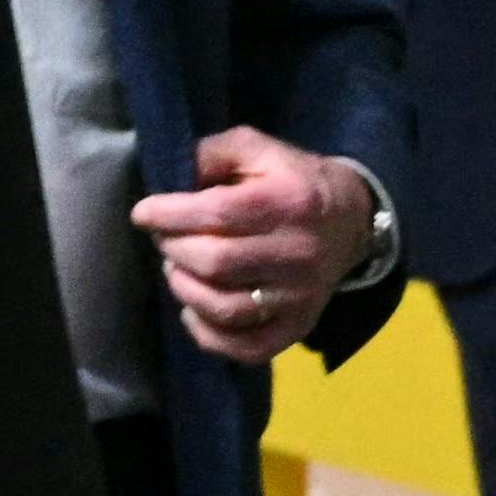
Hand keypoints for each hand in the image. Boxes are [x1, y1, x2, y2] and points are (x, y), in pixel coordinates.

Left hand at [141, 129, 383, 364]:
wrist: (352, 222)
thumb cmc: (293, 181)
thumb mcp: (258, 149)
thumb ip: (213, 153)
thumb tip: (171, 180)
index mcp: (289, 202)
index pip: (218, 213)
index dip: (170, 215)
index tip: (143, 214)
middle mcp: (298, 253)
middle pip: (216, 262)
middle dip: (175, 250)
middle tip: (166, 239)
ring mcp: (299, 297)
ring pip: (225, 307)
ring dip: (185, 289)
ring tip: (177, 269)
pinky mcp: (298, 327)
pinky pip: (245, 346)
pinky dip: (207, 334)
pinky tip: (193, 309)